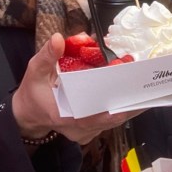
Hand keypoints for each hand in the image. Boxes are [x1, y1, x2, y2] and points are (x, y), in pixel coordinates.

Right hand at [11, 33, 137, 145]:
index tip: (127, 99)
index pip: (92, 118)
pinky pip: (109, 121)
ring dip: (126, 105)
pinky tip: (130, 93)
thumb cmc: (33, 92)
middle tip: (143, 85)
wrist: (28, 113)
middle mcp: (77, 129)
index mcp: (63, 116)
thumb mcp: (35, 71)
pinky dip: (120, 107)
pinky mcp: (90, 130)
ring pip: (112, 122)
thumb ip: (47, 55)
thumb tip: (58, 38)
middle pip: (109, 120)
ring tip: (141, 87)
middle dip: (127, 103)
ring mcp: (85, 132)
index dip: (111, 111)